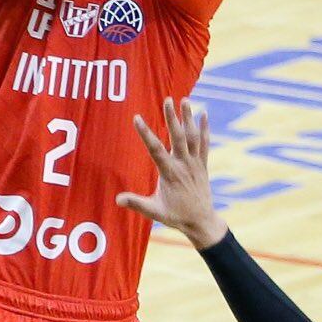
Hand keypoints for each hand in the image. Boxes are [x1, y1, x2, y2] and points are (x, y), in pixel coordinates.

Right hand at [114, 97, 224, 247]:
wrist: (201, 221)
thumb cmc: (176, 216)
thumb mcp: (154, 212)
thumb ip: (136, 204)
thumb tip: (117, 200)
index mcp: (170, 174)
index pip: (155, 150)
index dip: (145, 133)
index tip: (137, 118)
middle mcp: (184, 165)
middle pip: (178, 137)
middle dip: (172, 118)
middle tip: (168, 100)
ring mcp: (195, 164)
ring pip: (192, 137)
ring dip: (189, 118)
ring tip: (185, 100)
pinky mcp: (202, 164)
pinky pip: (204, 143)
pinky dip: (204, 129)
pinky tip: (204, 114)